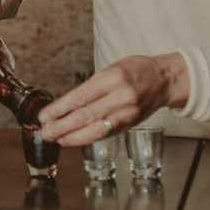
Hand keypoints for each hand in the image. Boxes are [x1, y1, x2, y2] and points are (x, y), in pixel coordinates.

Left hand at [38, 53, 188, 146]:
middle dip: (62, 126)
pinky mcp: (132, 124)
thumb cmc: (135, 70)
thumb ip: (91, 86)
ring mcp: (128, 112)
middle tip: (45, 133)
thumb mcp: (111, 69)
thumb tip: (63, 105)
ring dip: (73, 137)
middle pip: (86, 115)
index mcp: (112, 77)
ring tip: (56, 139)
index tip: (44, 116)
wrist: (165, 79)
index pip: (81, 96)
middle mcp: (121, 96)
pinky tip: (74, 140)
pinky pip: (107, 133)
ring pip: (97, 129)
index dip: (60, 109)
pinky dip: (88, 138)